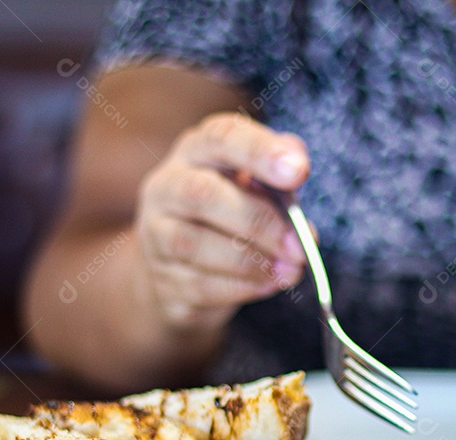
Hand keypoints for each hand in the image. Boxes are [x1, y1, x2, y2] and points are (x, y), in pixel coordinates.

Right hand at [135, 112, 309, 331]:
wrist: (179, 268)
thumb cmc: (229, 216)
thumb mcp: (255, 188)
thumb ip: (279, 179)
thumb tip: (298, 169)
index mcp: (196, 152)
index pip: (221, 137)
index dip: (259, 152)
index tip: (298, 171)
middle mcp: (166, 187)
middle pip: (202, 194)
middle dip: (259, 222)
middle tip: (299, 246)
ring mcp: (156, 234)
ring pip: (193, 244)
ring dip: (251, 261)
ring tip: (290, 271)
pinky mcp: (161, 279)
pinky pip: (198, 284)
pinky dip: (241, 287)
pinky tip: (270, 284)